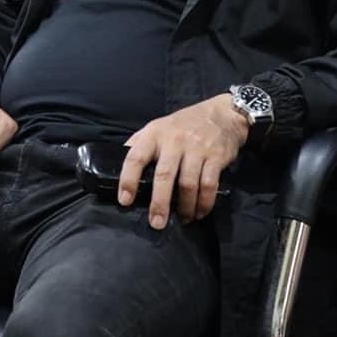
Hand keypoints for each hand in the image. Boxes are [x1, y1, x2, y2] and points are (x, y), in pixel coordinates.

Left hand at [118, 94, 247, 228]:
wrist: (221, 114)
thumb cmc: (184, 124)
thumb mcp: (158, 127)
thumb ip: (139, 143)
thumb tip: (114, 163)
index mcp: (155, 134)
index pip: (136, 156)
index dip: (128, 179)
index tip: (125, 200)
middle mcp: (174, 140)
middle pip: (164, 175)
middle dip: (159, 202)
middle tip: (157, 223)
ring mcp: (197, 148)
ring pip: (188, 184)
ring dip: (185, 207)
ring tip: (183, 219)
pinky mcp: (216, 157)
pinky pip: (209, 184)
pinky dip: (204, 203)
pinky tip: (200, 212)